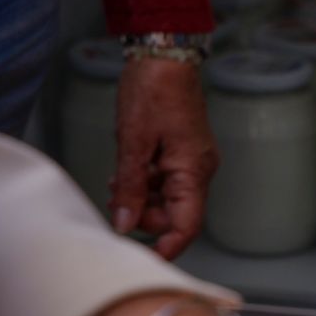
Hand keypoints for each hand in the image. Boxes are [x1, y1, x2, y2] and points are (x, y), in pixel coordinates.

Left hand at [110, 57, 218, 259]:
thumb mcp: (133, 142)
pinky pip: (169, 181)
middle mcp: (200, 171)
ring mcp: (195, 163)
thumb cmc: (154, 92)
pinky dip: (147, 183)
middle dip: (144, 216)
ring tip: (117, 183)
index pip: (186, 225)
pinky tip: (128, 172)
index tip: (144, 258)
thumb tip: (125, 224)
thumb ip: (130, 187)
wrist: (167, 57)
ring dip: (142, 198)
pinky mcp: (186, 154)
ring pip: (169, 198)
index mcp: (193, 172)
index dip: (167, 247)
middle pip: (175, 215)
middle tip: (115, 202)